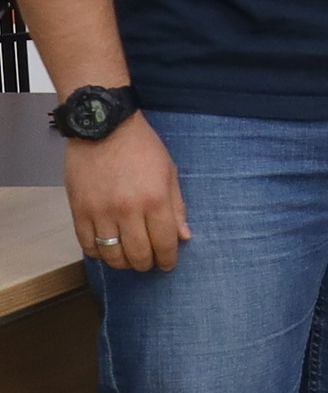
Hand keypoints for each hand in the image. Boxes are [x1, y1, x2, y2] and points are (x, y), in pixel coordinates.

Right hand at [66, 120, 189, 273]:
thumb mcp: (170, 172)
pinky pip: (87, 244)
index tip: (168, 263)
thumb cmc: (142, 147)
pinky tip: (107, 248)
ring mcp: (100, 212)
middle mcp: (128, 210)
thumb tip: (183, 236)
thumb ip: (177, 206)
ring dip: (122, 262)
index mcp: (155, 200)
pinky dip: (98, 252)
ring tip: (129, 258)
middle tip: (149, 262)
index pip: (164, 242)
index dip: (168, 258)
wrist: (104, 128)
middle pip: (138, 254)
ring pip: (111, 254)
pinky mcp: (79, 211)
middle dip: (146, 264)